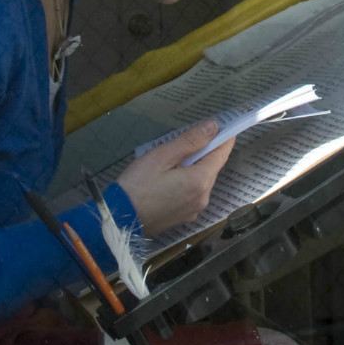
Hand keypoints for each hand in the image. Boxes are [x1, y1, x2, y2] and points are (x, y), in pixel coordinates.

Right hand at [117, 120, 234, 236]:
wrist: (119, 219)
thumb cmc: (138, 184)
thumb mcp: (162, 156)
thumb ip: (190, 141)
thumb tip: (213, 126)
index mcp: (201, 181)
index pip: (222, 154)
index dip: (225, 138)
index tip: (224, 125)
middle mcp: (203, 198)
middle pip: (211, 168)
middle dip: (205, 152)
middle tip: (190, 136)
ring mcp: (194, 211)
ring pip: (201, 182)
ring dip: (194, 168)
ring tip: (176, 157)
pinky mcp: (183, 218)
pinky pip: (192, 194)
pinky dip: (187, 182)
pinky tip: (170, 177)